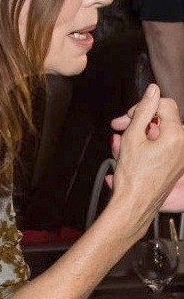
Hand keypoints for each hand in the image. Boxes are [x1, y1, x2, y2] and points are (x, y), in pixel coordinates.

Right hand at [109, 84, 183, 212]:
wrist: (134, 207)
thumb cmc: (132, 179)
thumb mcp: (132, 137)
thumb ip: (144, 110)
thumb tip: (153, 91)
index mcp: (176, 135)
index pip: (164, 104)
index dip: (143, 107)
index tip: (128, 116)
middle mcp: (183, 144)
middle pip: (163, 119)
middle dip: (140, 122)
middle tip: (120, 128)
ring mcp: (181, 156)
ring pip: (161, 134)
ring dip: (141, 134)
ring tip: (121, 144)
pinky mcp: (177, 165)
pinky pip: (163, 147)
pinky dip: (148, 146)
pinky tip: (130, 152)